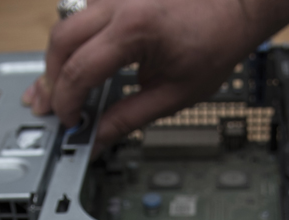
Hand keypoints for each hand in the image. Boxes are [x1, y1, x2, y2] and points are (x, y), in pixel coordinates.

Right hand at [22, 0, 288, 152]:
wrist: (238, 4)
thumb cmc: (217, 40)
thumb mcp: (175, 93)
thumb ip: (128, 117)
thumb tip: (98, 137)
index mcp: (134, 29)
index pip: (78, 71)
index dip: (67, 102)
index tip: (68, 121)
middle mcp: (118, 2)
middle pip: (60, 42)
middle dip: (51, 78)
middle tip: (52, 107)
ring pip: (66, 23)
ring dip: (59, 58)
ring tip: (61, 88)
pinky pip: (83, 14)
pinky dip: (76, 40)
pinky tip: (78, 60)